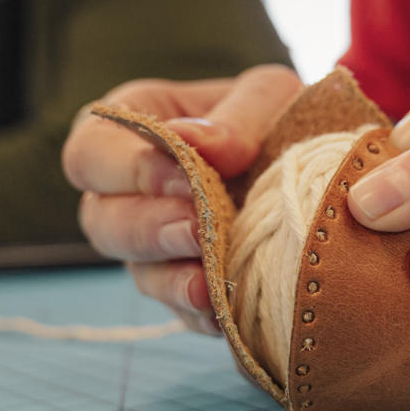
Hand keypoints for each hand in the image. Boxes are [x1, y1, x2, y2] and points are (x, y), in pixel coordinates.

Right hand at [62, 64, 302, 332]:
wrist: (318, 162)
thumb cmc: (276, 115)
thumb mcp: (266, 95)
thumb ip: (235, 115)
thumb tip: (195, 141)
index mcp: (127, 133)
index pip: (91, 155)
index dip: (129, 171)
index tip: (185, 176)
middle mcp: (129, 195)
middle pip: (103, 223)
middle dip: (148, 231)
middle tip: (196, 230)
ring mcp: (157, 248)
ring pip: (141, 274)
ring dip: (172, 282)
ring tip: (207, 285)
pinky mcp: (191, 286)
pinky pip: (183, 312)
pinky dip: (204, 315)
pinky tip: (225, 313)